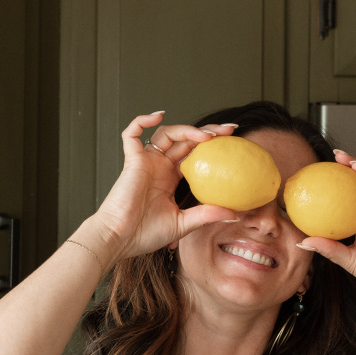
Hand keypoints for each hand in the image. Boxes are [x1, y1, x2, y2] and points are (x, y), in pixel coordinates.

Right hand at [90, 112, 239, 261]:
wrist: (121, 239)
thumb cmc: (146, 234)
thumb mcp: (183, 223)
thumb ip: (207, 214)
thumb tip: (235, 213)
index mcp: (170, 178)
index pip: (194, 154)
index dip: (212, 146)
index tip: (233, 143)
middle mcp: (159, 166)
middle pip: (185, 140)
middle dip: (207, 132)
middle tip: (229, 130)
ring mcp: (146, 162)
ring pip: (166, 133)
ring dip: (186, 130)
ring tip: (206, 135)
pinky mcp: (132, 161)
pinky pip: (131, 135)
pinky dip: (141, 121)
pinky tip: (157, 115)